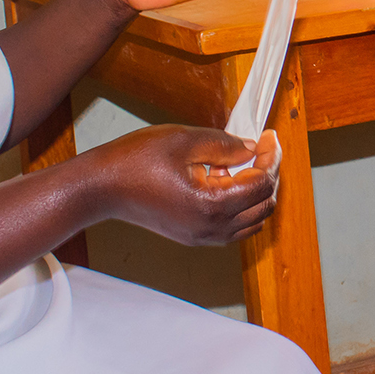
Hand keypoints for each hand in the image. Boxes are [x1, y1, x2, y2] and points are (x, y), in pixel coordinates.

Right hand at [87, 125, 279, 245]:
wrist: (101, 188)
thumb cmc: (136, 161)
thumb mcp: (185, 140)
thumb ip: (225, 145)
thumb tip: (252, 149)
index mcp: (212, 204)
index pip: (262, 183)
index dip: (272, 157)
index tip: (270, 137)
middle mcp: (211, 228)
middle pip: (263, 205)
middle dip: (268, 174)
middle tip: (262, 147)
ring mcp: (202, 236)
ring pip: (252, 220)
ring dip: (256, 192)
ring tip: (240, 163)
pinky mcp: (193, 236)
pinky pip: (232, 227)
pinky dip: (240, 205)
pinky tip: (222, 180)